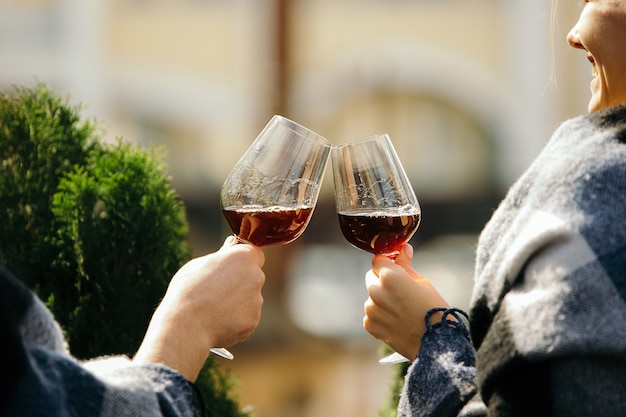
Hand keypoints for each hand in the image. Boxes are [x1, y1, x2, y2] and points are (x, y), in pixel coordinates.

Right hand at [133, 236, 264, 380]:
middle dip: (240, 281)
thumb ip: (222, 255)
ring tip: (213, 308)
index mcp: (244, 257)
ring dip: (237, 301)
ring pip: (249, 298)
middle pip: (253, 276)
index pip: (254, 253)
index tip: (230, 266)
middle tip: (216, 289)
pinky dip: (235, 319)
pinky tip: (217, 321)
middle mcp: (256, 277)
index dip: (243, 260)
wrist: (186, 325)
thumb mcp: (200, 264)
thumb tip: (232, 244)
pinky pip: (246, 317)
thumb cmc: (188, 290)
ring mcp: (257, 300)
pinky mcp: (253, 320)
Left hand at [363, 243, 448, 360]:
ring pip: (372, 296)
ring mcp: (371, 309)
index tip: (396, 268)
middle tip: (401, 291)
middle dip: (382, 280)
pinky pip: (371, 314)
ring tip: (401, 309)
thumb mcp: (423, 282)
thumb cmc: (434, 310)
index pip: (378, 260)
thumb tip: (403, 249)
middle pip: (372, 277)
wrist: (436, 344)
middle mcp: (375, 291)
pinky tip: (397, 321)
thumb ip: (406, 264)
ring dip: (381, 299)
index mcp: (389, 276)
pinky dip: (380, 315)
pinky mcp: (370, 325)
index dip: (387, 263)